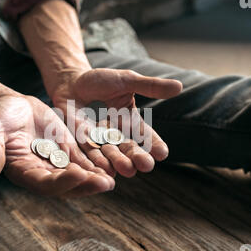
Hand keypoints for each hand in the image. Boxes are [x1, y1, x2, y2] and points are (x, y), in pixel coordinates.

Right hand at [0, 94, 114, 197]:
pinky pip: (83, 161)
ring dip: (95, 179)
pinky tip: (112, 165)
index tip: (79, 175)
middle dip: (86, 185)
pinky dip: (96, 165)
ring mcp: (56, 163)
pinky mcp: (66, 151)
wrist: (12, 106)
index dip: (62, 181)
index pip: (45, 183)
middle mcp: (42, 172)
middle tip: (105, 184)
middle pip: (66, 185)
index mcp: (24, 171)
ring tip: (112, 179)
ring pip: (78, 176)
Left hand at [51, 69, 182, 176]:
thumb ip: (149, 86)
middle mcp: (117, 135)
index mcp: (131, 122)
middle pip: (130, 149)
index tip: (162, 153)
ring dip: (119, 162)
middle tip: (146, 165)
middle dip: (138, 157)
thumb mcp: (127, 80)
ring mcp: (99, 139)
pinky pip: (88, 153)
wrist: (71, 82)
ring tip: (127, 170)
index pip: (146, 135)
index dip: (154, 144)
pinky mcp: (81, 141)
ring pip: (111, 154)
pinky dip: (96, 161)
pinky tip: (102, 170)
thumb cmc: (101, 80)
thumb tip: (179, 87)